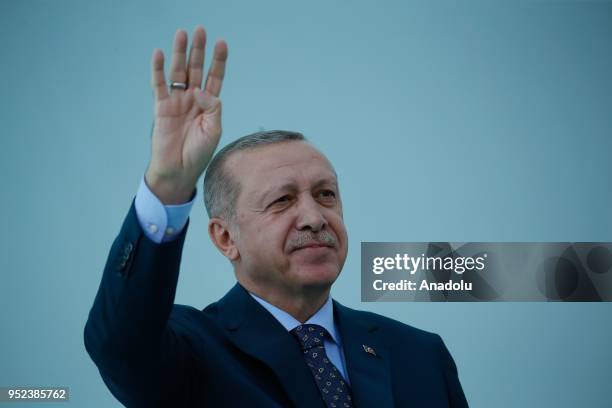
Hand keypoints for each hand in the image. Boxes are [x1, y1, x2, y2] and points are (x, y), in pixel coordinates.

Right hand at [145, 26, 227, 203]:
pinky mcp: (161, 107)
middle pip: (196, 69)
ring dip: (180, 53)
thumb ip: (213, 109)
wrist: (179, 170)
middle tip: (200, 30)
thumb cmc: (199, 153)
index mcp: (208, 105)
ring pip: (178, 72)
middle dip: (199, 50)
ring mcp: (177, 101)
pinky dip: (158, 69)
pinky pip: (159, 85)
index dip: (218, 61)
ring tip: (182, 33)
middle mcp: (193, 99)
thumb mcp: (213, 130)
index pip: (215, 77)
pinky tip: (159, 54)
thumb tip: (201, 91)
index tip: (222, 43)